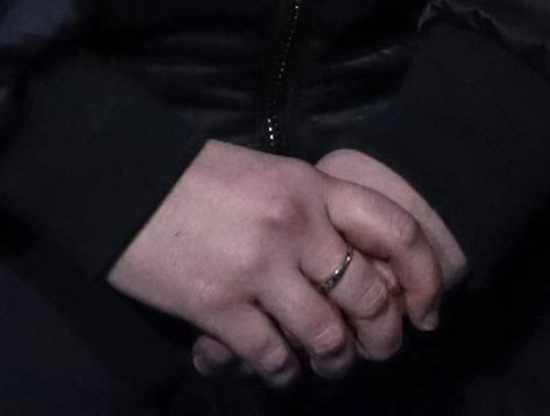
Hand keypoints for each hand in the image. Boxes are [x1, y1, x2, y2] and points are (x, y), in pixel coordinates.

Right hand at [186, 150, 464, 376]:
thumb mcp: (272, 176)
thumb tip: (354, 257)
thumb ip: (314, 210)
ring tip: (329, 363)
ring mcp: (259, 268)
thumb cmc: (199, 180)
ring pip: (326, 335)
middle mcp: (297, 226)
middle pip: (368, 296)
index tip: (425, 310)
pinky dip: (283, 371)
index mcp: (314, 187)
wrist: (124, 185)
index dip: (423, 278)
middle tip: (377, 349)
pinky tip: (280, 369)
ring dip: (334, 360)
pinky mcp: (218, 306)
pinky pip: (272, 355)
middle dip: (382, 335)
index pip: (396, 230)